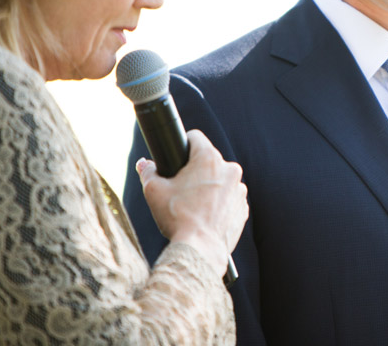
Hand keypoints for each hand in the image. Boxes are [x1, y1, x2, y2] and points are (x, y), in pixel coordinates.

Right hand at [137, 129, 248, 276]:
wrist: (201, 249)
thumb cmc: (178, 218)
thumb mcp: (154, 191)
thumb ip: (148, 172)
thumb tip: (144, 164)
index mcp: (209, 158)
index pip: (195, 138)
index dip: (183, 144)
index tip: (177, 155)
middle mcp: (230, 170)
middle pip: (208, 161)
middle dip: (195, 170)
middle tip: (181, 187)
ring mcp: (239, 189)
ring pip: (220, 180)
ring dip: (209, 187)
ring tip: (193, 204)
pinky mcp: (243, 207)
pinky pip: (229, 198)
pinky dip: (219, 203)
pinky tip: (205, 215)